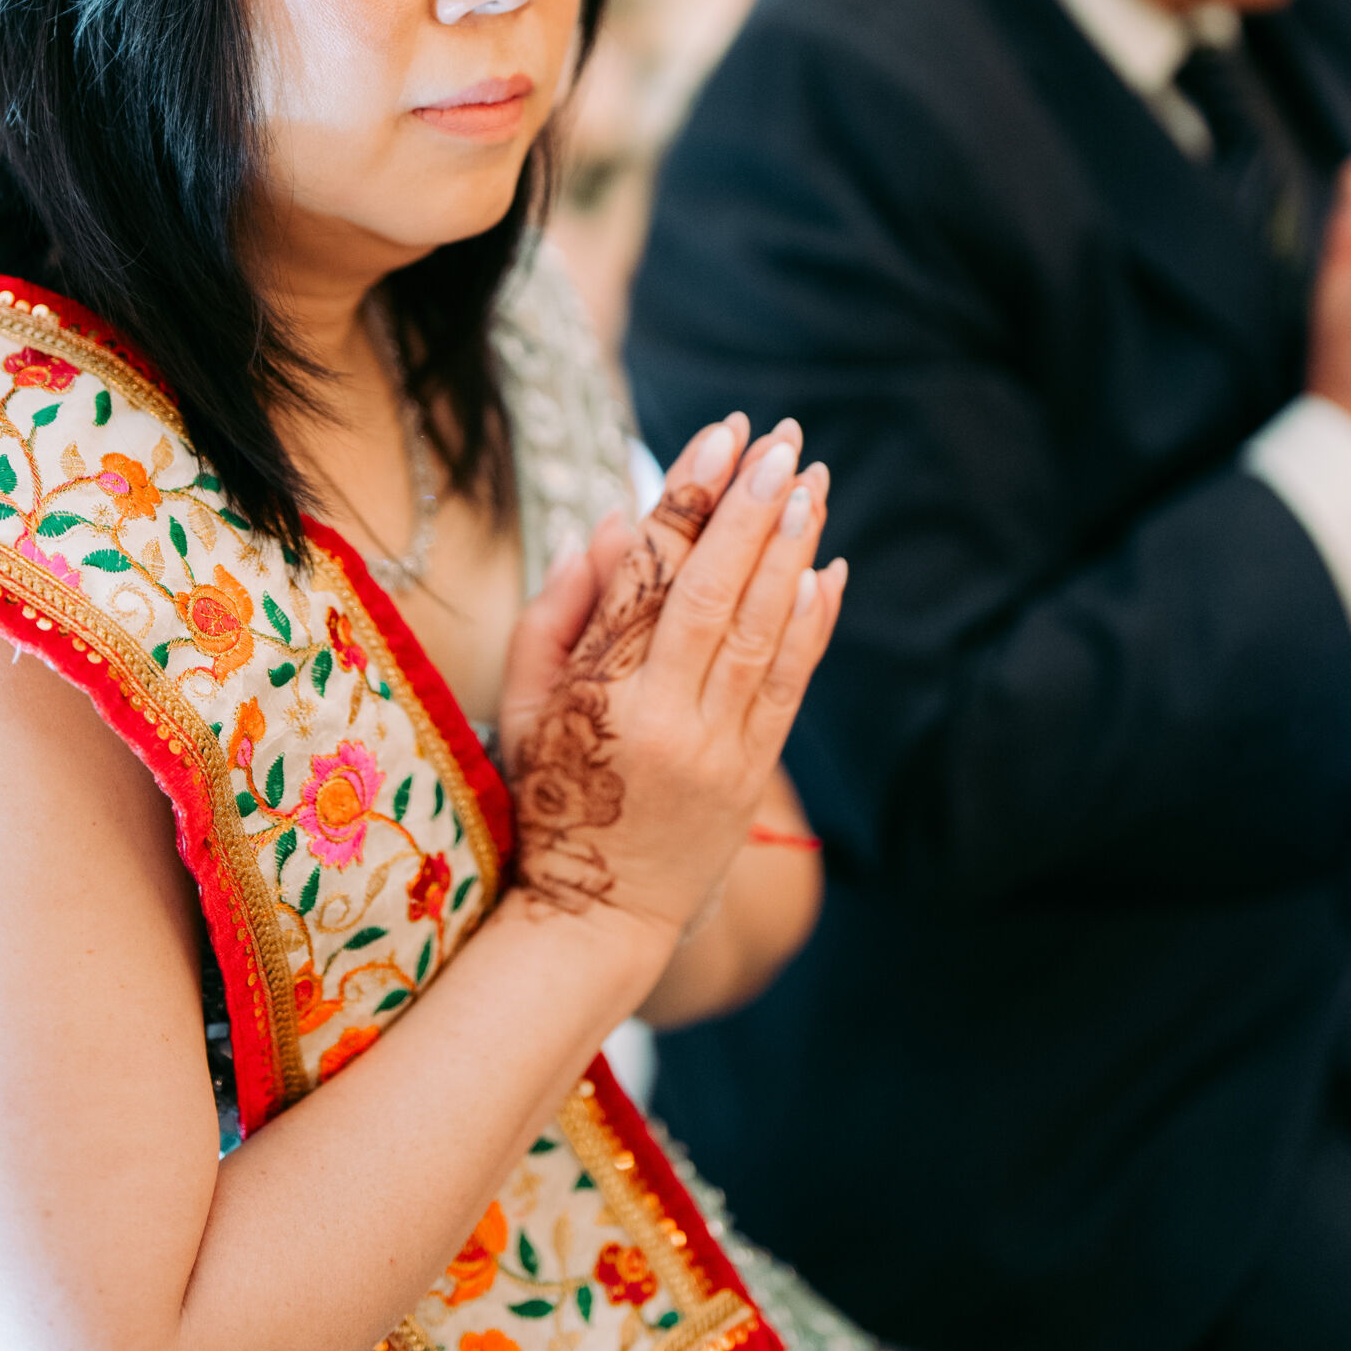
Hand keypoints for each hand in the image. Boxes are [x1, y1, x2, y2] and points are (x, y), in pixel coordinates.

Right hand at [496, 417, 845, 947]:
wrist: (599, 914)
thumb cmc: (550, 796)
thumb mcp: (523, 707)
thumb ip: (558, 614)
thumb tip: (612, 525)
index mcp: (600, 692)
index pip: (652, 573)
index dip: (690, 497)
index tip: (723, 436)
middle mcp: (666, 716)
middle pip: (717, 591)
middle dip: (753, 508)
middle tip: (783, 442)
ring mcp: (718, 748)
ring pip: (763, 630)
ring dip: (792, 551)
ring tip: (813, 483)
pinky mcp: (753, 772)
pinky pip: (790, 685)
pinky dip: (813, 624)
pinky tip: (827, 569)